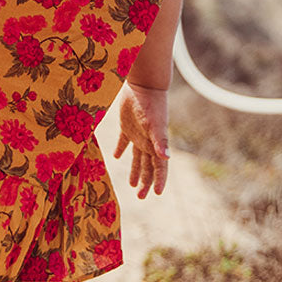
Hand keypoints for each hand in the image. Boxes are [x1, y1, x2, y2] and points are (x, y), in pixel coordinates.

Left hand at [113, 83, 168, 198]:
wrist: (144, 85)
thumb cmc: (151, 105)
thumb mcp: (155, 124)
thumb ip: (160, 141)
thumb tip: (166, 157)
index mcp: (155, 144)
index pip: (159, 167)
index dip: (158, 181)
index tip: (156, 194)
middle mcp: (148, 142)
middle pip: (148, 166)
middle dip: (146, 181)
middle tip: (141, 196)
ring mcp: (138, 135)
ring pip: (138, 158)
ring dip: (136, 170)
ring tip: (132, 184)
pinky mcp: (127, 126)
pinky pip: (123, 142)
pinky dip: (120, 149)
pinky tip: (116, 157)